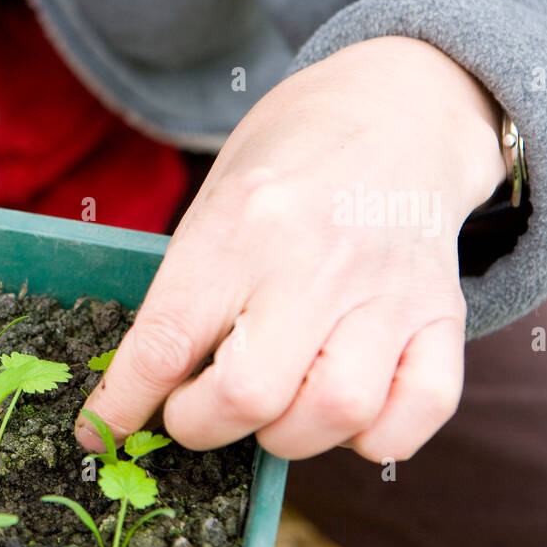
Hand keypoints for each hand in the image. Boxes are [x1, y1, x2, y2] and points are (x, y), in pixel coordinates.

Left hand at [78, 36, 506, 462]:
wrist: (396, 110)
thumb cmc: (283, 169)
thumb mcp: (213, 205)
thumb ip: (183, 295)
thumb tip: (141, 398)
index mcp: (241, 222)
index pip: (168, 341)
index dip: (126, 404)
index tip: (103, 431)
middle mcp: (316, 259)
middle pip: (250, 394)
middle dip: (202, 426)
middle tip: (195, 411)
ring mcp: (388, 289)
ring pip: (335, 414)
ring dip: (287, 436)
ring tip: (272, 408)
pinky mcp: (443, 313)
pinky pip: (420, 410)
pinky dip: (378, 435)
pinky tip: (346, 413)